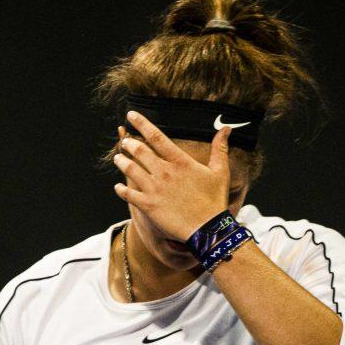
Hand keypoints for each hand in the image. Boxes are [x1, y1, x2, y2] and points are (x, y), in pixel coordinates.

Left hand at [111, 109, 232, 242]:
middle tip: (124, 141)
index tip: (131, 115)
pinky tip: (118, 187)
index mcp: (180, 161)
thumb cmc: (214, 200)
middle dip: (129, 144)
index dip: (141, 123)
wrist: (208, 229)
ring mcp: (154, 189)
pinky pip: (129, 194)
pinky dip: (121, 189)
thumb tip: (226, 128)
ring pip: (131, 169)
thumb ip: (220, 148)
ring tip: (117, 158)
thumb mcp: (220, 171)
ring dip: (122, 162)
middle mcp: (164, 172)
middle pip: (139, 151)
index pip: (156, 136)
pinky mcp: (148, 205)